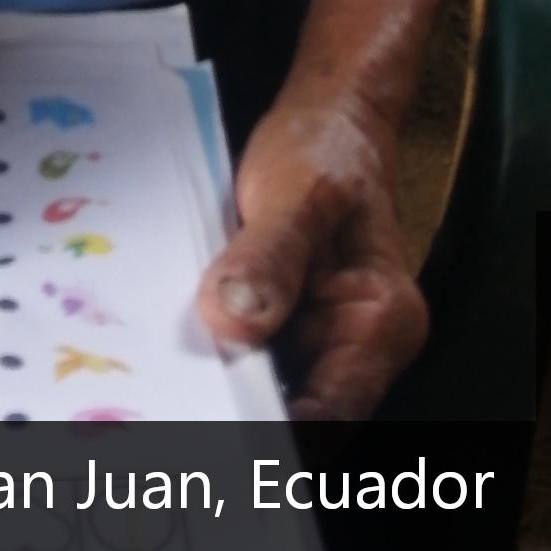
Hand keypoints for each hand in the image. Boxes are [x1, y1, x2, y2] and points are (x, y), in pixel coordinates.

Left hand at [195, 98, 426, 419]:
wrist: (327, 120)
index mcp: (381, 324)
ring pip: (266, 390)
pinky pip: (248, 358)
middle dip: (236, 408)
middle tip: (172, 397)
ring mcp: (320, 341)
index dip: (271, 429)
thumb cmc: (325, 150)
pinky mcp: (286, 329)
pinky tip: (176, 341)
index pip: (330, 413)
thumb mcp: (296, 192)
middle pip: (296, 412)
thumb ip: (270, 256)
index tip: (208, 422)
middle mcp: (358, 346)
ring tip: (168, 368)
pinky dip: (216, 354)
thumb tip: (236, 321)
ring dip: (221, 381)